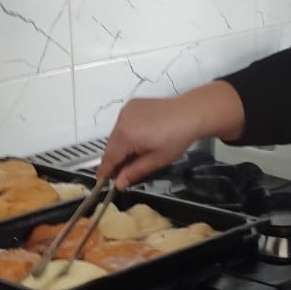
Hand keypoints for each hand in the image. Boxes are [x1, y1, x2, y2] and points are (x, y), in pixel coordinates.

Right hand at [98, 83, 244, 188]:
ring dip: (121, 147)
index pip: (108, 159)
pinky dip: (126, 134)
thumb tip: (119, 183)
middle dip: (115, 160)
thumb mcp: (156, 160)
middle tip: (123, 173)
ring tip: (137, 154)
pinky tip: (140, 139)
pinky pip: (122, 124)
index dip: (104, 172)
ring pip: (115, 136)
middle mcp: (122, 121)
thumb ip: (133, 172)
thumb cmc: (177, 136)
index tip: (101, 182)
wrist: (190, 113)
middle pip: (110, 147)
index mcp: (126, 136)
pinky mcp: (131, 106)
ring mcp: (126, 111)